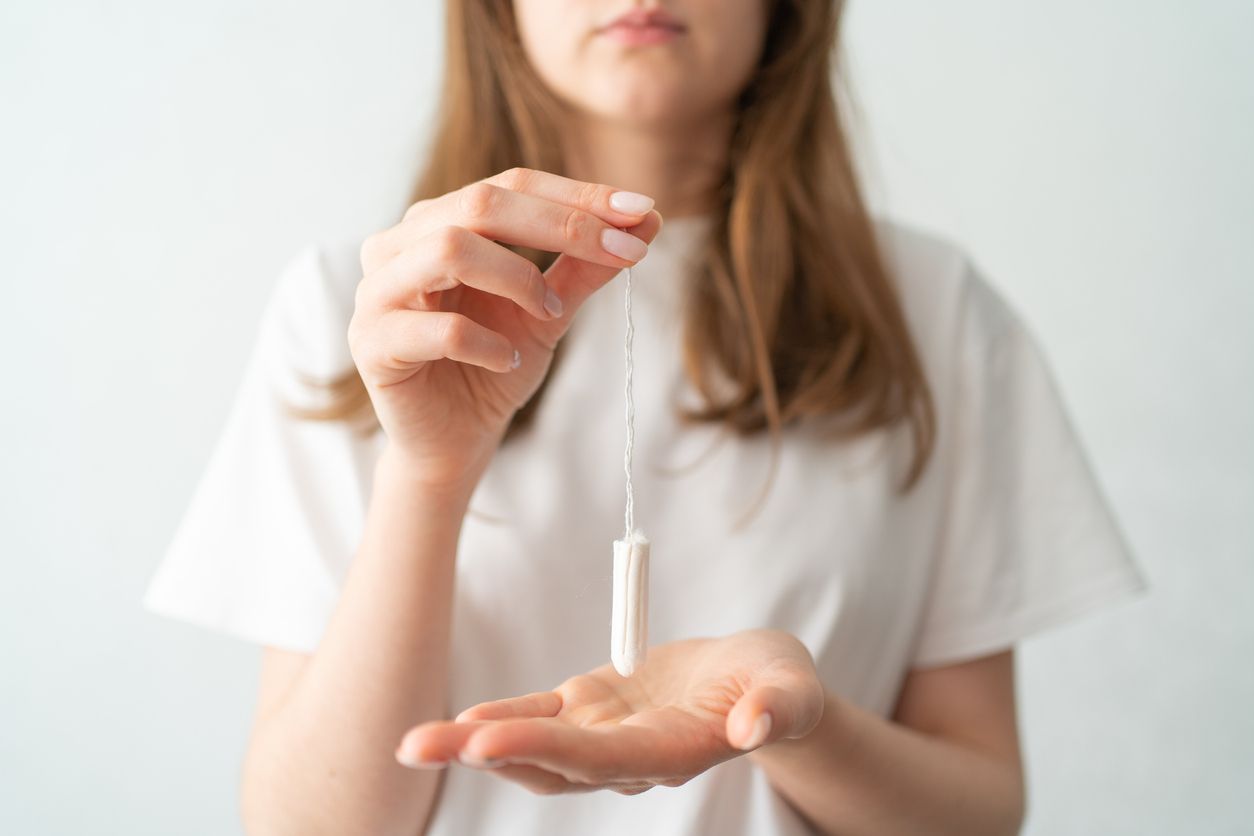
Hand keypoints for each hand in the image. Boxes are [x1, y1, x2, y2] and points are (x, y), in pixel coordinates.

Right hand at [349, 167, 661, 487]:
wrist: (455, 439)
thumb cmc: (495, 364)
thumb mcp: (550, 310)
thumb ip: (586, 265)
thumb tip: (646, 218)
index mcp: (439, 221)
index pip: (511, 185)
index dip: (578, 195)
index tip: (641, 210)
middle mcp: (400, 244)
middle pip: (480, 203)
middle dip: (561, 223)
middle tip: (622, 250)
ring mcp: (379, 292)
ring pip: (448, 249)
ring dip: (517, 277)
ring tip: (550, 312)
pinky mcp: (373, 345)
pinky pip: (434, 329)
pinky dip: (484, 342)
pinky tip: (508, 359)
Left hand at [395, 629, 825, 795]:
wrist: (759, 684)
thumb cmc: (779, 683)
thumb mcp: (791, 686)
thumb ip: (778, 705)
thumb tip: (755, 727)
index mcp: (672, 753)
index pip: (600, 758)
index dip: (543, 750)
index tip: (485, 743)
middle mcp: (628, 757)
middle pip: (548, 763)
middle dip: (483, 755)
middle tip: (418, 746)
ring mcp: (604, 736)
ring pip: (532, 748)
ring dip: (472, 745)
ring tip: (414, 743)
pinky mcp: (592, 709)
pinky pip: (539, 716)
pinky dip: (501, 718)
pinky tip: (460, 719)